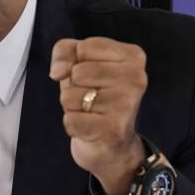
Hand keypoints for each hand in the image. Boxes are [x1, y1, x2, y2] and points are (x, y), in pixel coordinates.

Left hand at [50, 37, 147, 194]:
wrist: (114, 145)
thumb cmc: (97, 97)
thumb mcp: (79, 63)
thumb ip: (65, 51)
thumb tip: (58, 72)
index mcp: (133, 56)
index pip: (83, 48)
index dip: (76, 63)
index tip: (93, 78)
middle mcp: (136, 78)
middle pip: (77, 73)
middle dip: (74, 88)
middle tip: (92, 99)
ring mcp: (126, 104)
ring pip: (70, 96)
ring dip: (72, 107)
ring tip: (92, 113)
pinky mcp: (112, 129)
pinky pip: (70, 120)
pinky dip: (72, 125)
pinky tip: (90, 128)